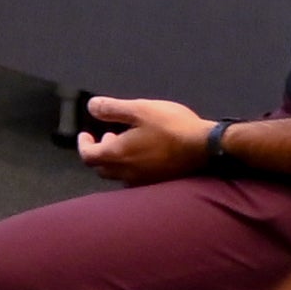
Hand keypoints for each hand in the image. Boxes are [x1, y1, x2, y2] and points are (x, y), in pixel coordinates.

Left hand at [75, 95, 214, 182]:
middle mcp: (127, 173)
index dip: (84, 145)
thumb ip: (112, 109)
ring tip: (126, 142)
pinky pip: (136, 178)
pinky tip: (145, 154)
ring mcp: (143, 181)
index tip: (86, 134)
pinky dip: (131, 166)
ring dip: (116, 159)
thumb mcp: (140, 109)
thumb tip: (91, 106)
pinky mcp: (159, 183)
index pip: (88, 156)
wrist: (206, 148)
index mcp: (117, 155)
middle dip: (100, 151)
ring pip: (119, 175)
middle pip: (102, 168)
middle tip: (108, 136)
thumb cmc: (171, 126)